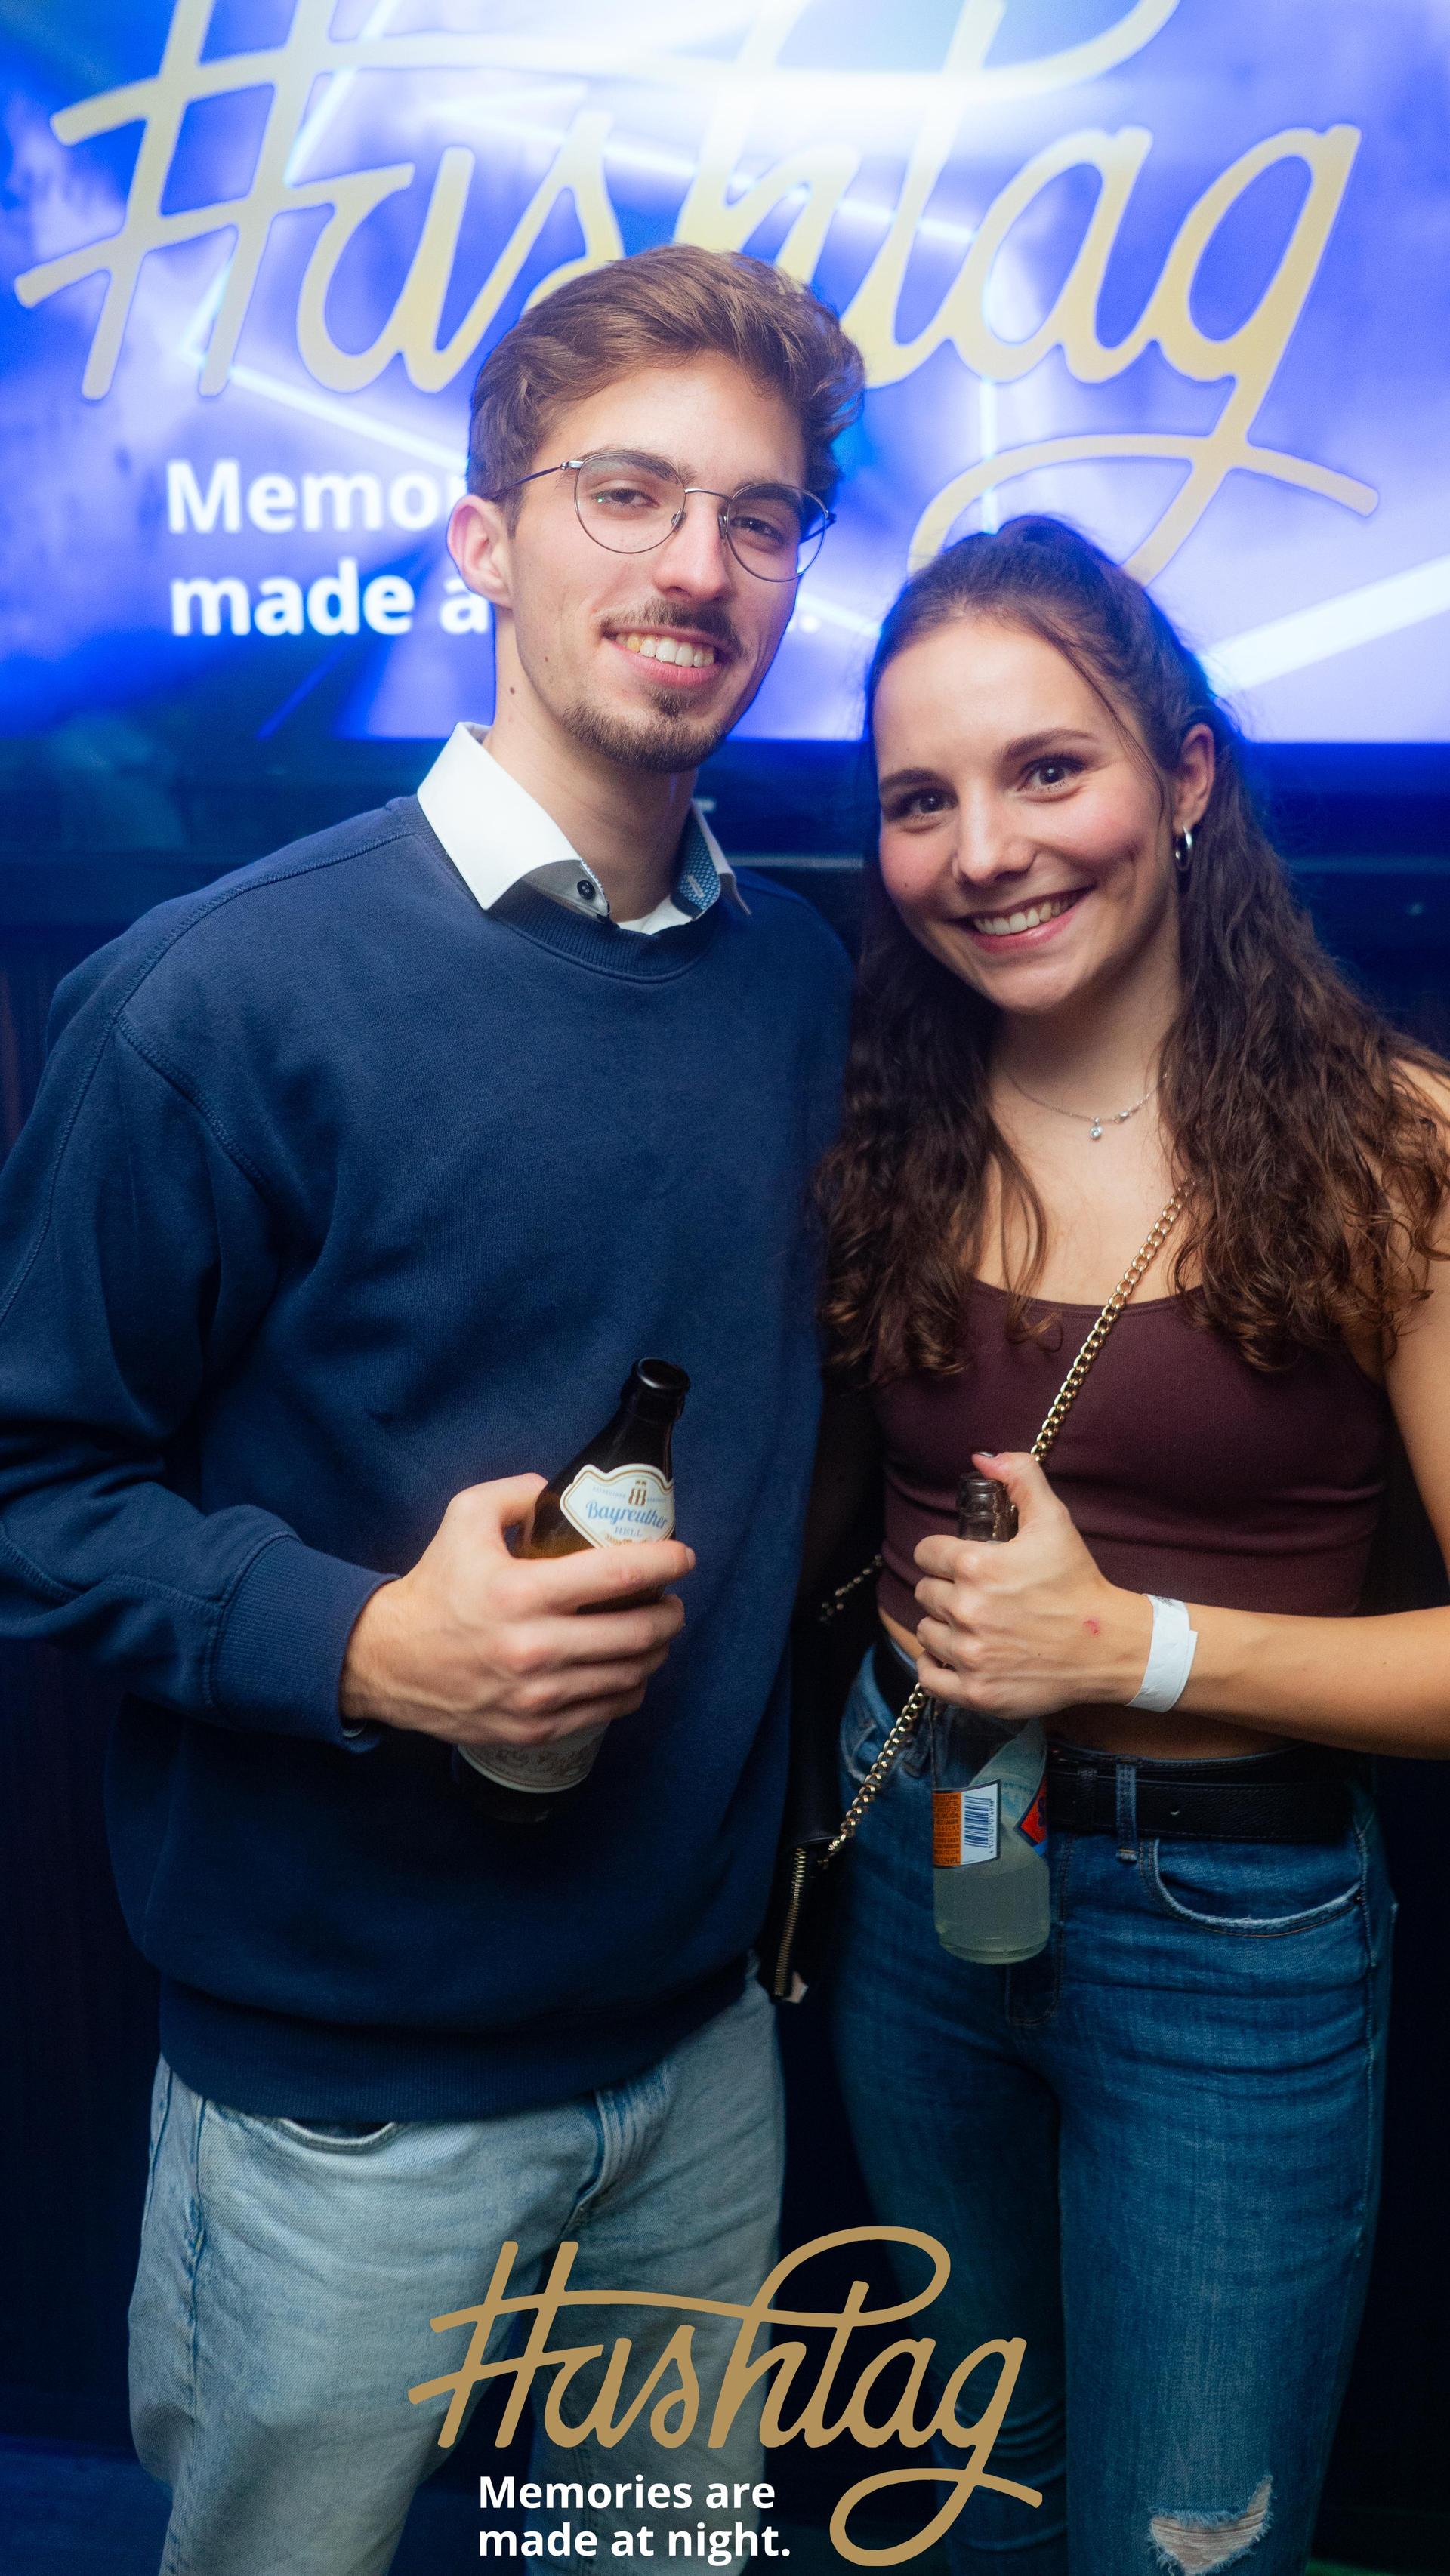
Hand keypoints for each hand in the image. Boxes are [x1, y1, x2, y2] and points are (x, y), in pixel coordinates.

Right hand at [340, 1474, 693, 1747]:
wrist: (390, 1661)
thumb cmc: (434, 1586)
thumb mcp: (463, 1516)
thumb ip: (517, 1493)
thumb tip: (560, 1493)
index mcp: (521, 1592)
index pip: (619, 1575)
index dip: (666, 1563)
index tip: (684, 1558)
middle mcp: (534, 1648)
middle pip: (638, 1633)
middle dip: (671, 1614)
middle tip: (672, 1601)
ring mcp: (538, 1695)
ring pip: (631, 1674)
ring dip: (656, 1650)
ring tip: (656, 1632)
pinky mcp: (535, 1726)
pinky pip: (608, 1708)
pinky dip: (631, 1686)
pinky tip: (629, 1668)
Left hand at [912, 1451, 1150, 1718]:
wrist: (1108, 1644)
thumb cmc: (1078, 1582)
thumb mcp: (1054, 1519)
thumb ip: (1020, 1477)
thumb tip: (983, 1458)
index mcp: (975, 1567)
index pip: (926, 1554)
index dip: (940, 1555)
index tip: (958, 1563)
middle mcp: (966, 1611)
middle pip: (925, 1593)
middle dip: (944, 1589)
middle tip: (973, 1594)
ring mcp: (970, 1655)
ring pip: (926, 1633)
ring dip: (942, 1627)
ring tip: (970, 1624)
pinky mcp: (977, 1691)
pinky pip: (930, 1678)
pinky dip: (935, 1667)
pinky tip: (953, 1656)